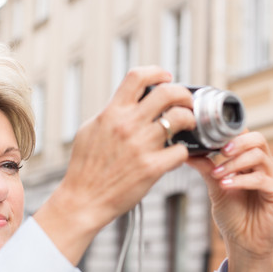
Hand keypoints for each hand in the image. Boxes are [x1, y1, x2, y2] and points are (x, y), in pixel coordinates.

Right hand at [35, 67, 195, 264]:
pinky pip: (180, 151)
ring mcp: (141, 146)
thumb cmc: (85, 168)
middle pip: (167, 93)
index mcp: (112, 113)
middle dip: (183, 94)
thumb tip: (126, 102)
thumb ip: (110, 113)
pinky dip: (182, 151)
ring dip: (189, 120)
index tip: (166, 76)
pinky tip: (176, 154)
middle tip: (186, 102)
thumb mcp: (90, 130)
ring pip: (180, 118)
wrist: (83, 199)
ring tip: (187, 125)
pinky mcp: (152, 168)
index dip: (156, 72)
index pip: (137, 77)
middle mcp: (128, 125)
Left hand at [188, 131, 272, 271]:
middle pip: (258, 140)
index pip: (247, 137)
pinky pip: (261, 180)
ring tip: (218, 175)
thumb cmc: (233, 217)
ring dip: (234, 163)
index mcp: (252, 162)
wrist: (243, 243)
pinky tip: (226, 185)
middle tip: (220, 151)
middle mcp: (266, 167)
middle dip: (237, 143)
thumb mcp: (216, 188)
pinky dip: (241, 180)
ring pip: (258, 157)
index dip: (232, 133)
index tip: (212, 138)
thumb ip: (207, 170)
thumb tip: (189, 153)